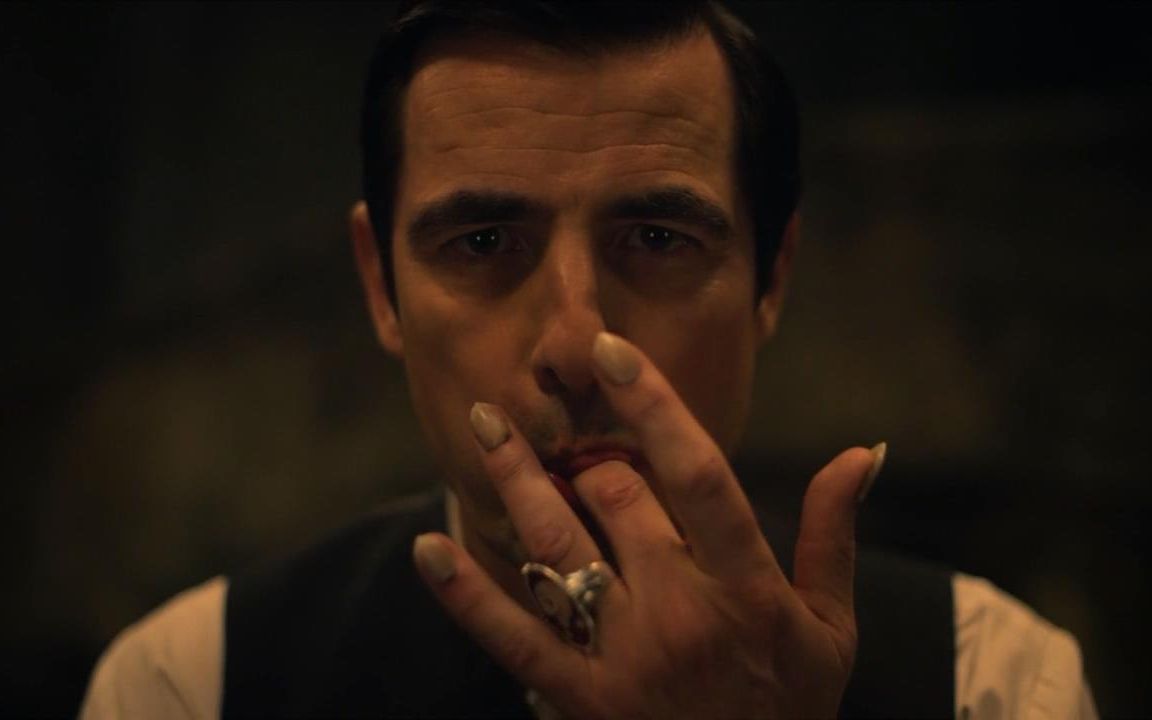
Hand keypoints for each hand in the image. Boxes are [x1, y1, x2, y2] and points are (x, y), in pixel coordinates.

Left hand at [412, 332, 880, 718]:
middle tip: (569, 432)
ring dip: (518, 480)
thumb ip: (833, 535)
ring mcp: (624, 657)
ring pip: (559, 548)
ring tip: (486, 423)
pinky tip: (428, 547)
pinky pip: (514, 636)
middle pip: (617, 500)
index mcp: (747, 588)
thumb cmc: (792, 707)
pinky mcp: (580, 697)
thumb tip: (862, 452)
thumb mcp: (832, 627)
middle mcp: (681, 614)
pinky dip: (465, 593)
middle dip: (590, 456)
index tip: (611, 349)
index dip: (653, 405)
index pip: (699, 475)